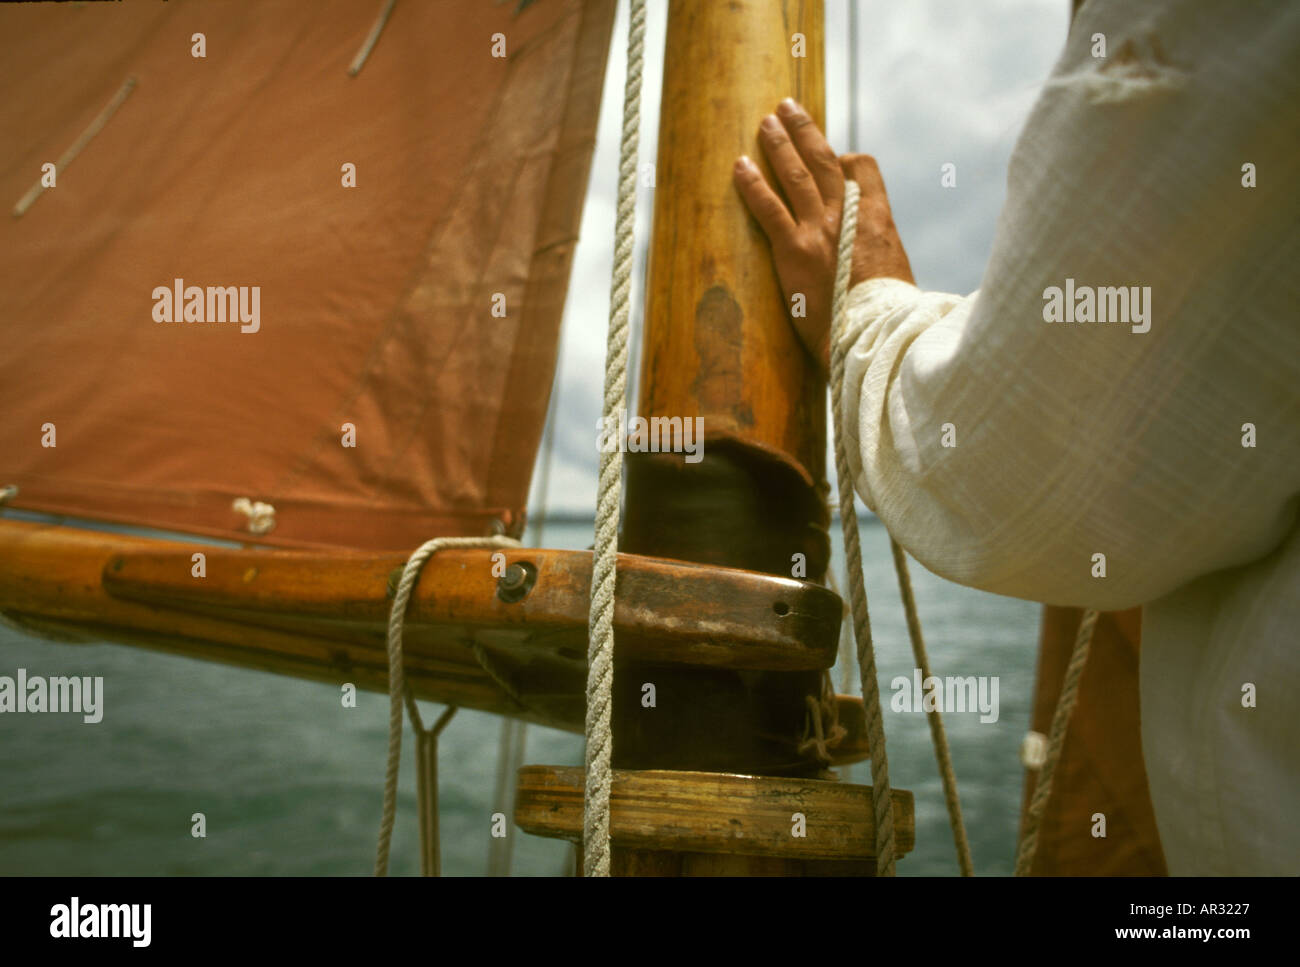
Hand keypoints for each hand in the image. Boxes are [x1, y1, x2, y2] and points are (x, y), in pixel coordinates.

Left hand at [733, 98, 913, 375]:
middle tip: (788, 107)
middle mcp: (848, 216)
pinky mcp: (794, 250)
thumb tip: (869, 268)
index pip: (862, 170)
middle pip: (825, 160)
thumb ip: (878, 258)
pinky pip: (768, 207)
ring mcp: (820, 230)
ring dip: (778, 144)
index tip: (833, 157)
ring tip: (765, 121)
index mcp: (877, 219)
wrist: (875, 335)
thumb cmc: (888, 318)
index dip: (845, 159)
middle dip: (805, 131)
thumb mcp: (895, 277)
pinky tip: (739, 166)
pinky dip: (752, 184)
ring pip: (796, 174)